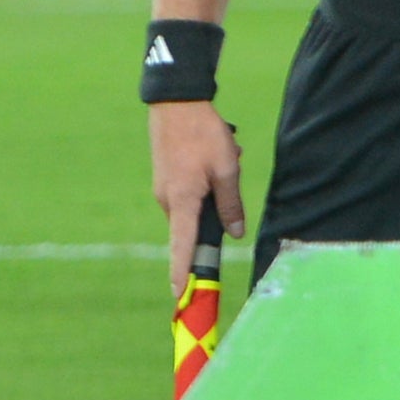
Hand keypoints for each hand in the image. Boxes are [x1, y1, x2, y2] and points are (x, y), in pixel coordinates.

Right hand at [150, 99, 243, 287]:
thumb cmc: (204, 136)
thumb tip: (234, 233)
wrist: (176, 104)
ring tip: (226, 156)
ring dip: (217, 188)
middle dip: (218, 211)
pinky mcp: (167, 181)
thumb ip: (230, 204)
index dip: (181, 272)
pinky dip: (209, 180)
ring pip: (197, 207)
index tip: (180, 295)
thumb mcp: (227, 169)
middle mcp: (168, 201)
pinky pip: (192, 193)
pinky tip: (217, 153)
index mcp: (182, 202)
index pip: (182, 246)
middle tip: (228, 168)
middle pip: (196, 226)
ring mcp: (165, 191)